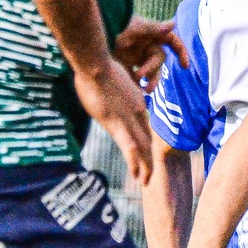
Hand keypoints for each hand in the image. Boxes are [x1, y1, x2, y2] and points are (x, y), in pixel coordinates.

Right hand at [75, 55, 154, 185]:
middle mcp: (137, 114)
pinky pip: (129, 148)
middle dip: (150, 160)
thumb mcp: (113, 80)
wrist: (95, 65)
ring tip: (146, 182)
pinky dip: (134, 164)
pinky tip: (137, 176)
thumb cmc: (99, 67)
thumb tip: (110, 92)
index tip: (150, 153)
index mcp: (137, 103)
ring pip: (142, 149)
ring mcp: (128, 120)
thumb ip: (116, 91)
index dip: (149, 142)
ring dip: (145, 167)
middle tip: (152, 175)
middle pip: (148, 141)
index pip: (147, 127)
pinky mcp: (117, 125)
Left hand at [113, 16, 187, 89]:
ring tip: (144, 91)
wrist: (90, 35)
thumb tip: (174, 23)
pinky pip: (136, 77)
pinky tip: (135, 92)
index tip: (185, 67)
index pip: (172, 42)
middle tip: (144, 80)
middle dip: (155, 72)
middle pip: (159, 61)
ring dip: (149, 81)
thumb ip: (154, 27)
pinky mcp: (125, 64)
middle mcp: (145, 45)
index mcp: (151, 35)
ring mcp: (135, 55)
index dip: (181, 52)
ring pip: (149, 71)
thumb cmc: (114, 25)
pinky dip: (137, 84)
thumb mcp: (134, 26)